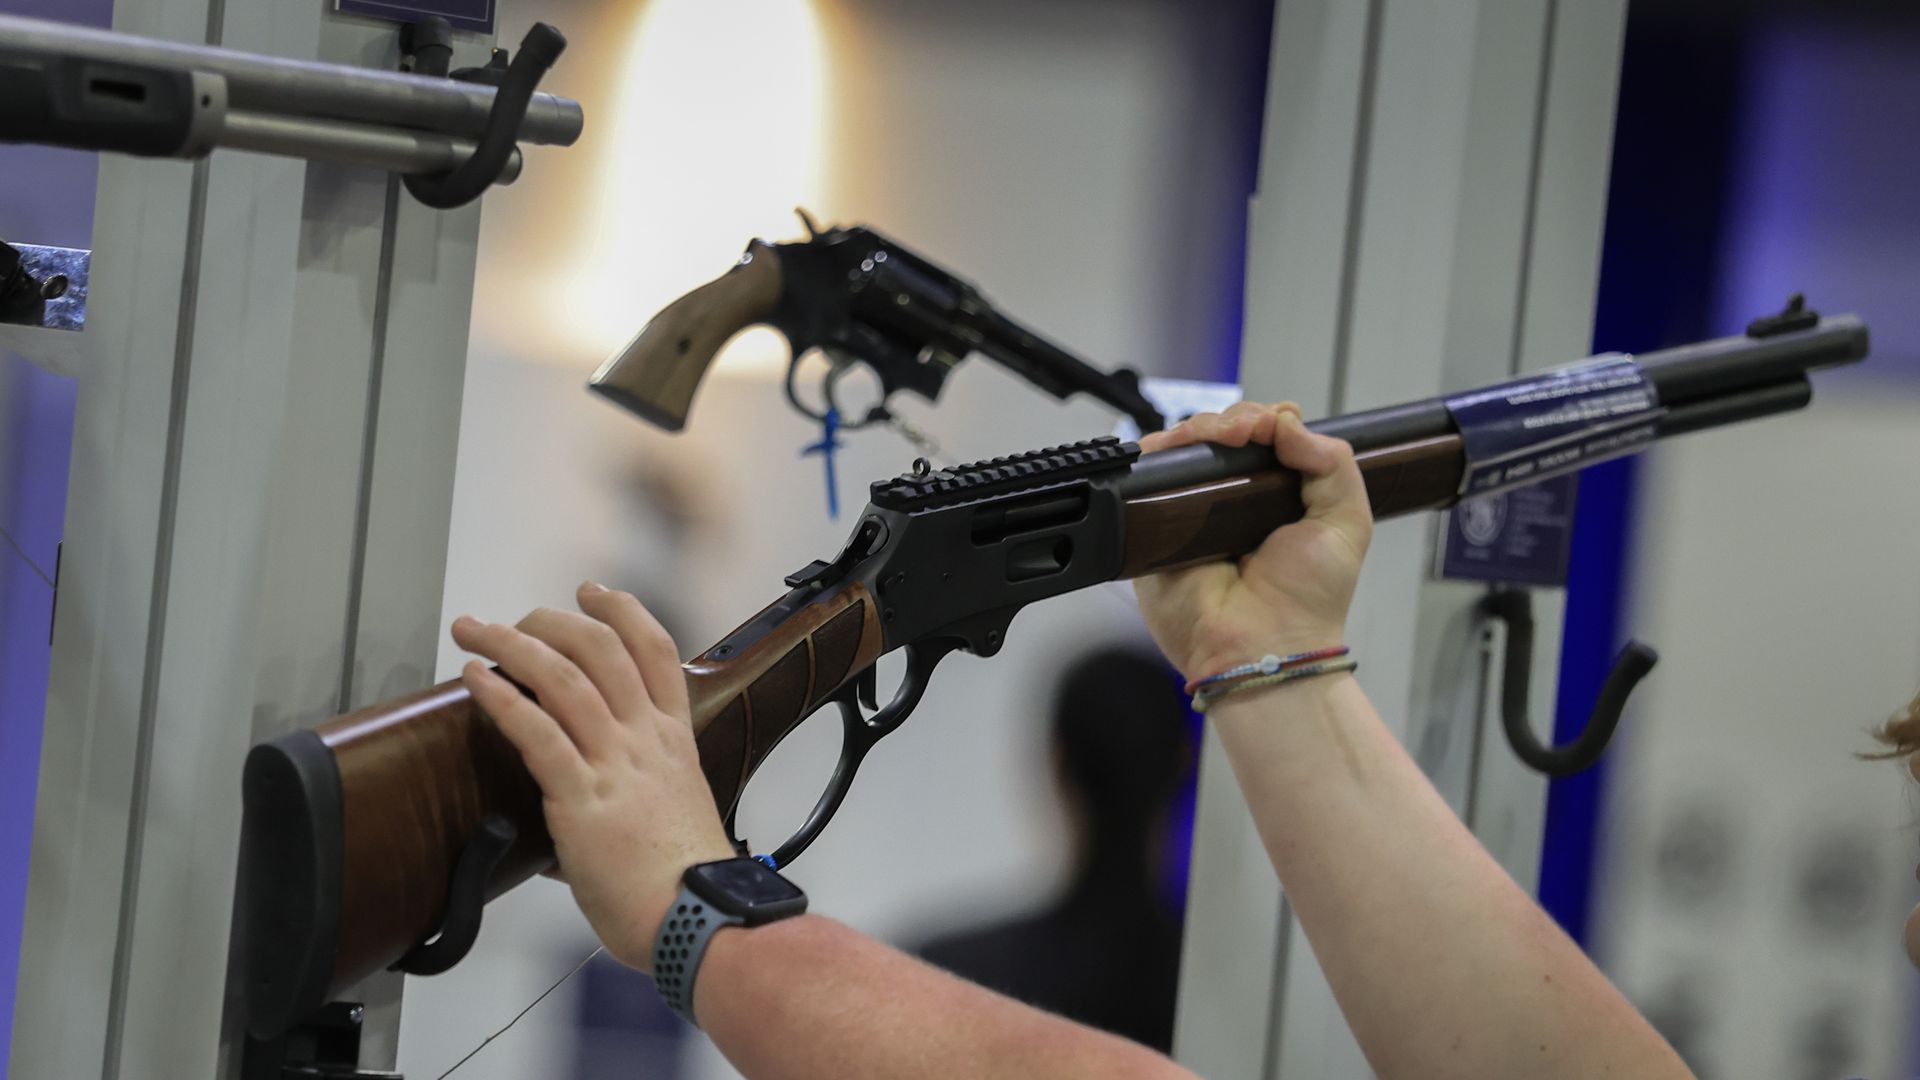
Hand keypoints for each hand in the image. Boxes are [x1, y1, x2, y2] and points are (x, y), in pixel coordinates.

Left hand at [451, 584, 735, 971]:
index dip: (622, 612)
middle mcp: (646, 740)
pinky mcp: (581, 797)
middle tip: (516, 618)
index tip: (594, 593)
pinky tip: (475, 681)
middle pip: (601, 649)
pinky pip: (536, 731)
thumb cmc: (682, 881)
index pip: (656, 651)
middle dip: (551, 621)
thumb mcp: (672, 814)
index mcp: (674, 740)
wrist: (695, 917)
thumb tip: (577, 818)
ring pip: (563, 677)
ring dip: (511, 645)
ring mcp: (615, 764)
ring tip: (475, 632)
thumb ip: (630, 796)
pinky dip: (500, 698)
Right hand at [1133, 401, 1371, 680]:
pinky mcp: (1151, 527)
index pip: (1263, 438)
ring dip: (1202, 427)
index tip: (1279, 425)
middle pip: (1221, 434)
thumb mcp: (1346, 522)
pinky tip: (1186, 447)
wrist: (1264, 647)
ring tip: (1227, 437)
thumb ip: (1332, 463)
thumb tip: (1286, 420)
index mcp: (1272, 498)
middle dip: (1237, 419)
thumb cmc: (1309, 599)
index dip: (1269, 420)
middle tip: (1253, 432)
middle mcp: (1228, 501)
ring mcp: (1188, 512)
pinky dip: (1161, 450)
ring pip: (1184, 446)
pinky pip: (1144, 476)